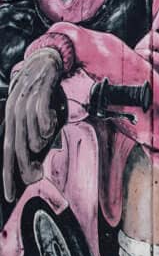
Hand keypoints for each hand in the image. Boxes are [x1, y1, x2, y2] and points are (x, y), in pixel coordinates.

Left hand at [3, 49, 62, 201]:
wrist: (45, 61)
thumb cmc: (42, 90)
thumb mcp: (34, 112)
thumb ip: (35, 132)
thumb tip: (37, 156)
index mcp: (12, 120)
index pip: (8, 152)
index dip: (8, 174)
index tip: (11, 194)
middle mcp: (14, 113)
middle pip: (17, 147)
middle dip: (25, 165)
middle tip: (35, 177)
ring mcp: (24, 103)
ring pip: (31, 134)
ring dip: (41, 139)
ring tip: (49, 133)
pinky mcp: (37, 93)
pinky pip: (41, 116)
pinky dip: (47, 123)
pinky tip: (53, 121)